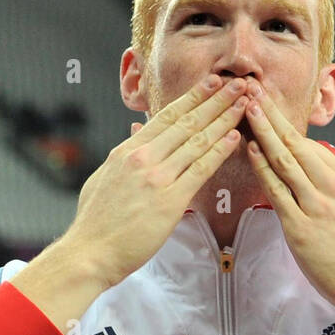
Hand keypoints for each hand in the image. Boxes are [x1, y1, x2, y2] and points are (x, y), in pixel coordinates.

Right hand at [56, 76, 249, 288]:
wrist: (89, 252)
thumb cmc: (95, 223)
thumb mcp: (104, 178)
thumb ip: (124, 157)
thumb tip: (135, 136)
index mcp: (128, 151)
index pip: (166, 116)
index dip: (193, 97)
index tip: (211, 83)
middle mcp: (144, 158)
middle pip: (187, 122)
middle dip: (216, 100)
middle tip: (238, 83)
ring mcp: (157, 178)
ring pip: (198, 141)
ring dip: (224, 119)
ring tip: (244, 103)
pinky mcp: (170, 201)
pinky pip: (200, 170)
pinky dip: (219, 151)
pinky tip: (234, 138)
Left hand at [243, 85, 334, 334]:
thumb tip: (321, 168)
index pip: (309, 144)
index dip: (285, 123)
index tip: (268, 104)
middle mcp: (332, 186)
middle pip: (295, 143)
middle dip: (270, 115)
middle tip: (249, 90)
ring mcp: (316, 205)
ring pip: (284, 160)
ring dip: (262, 132)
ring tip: (244, 108)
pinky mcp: (302, 228)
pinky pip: (278, 191)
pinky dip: (262, 167)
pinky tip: (250, 149)